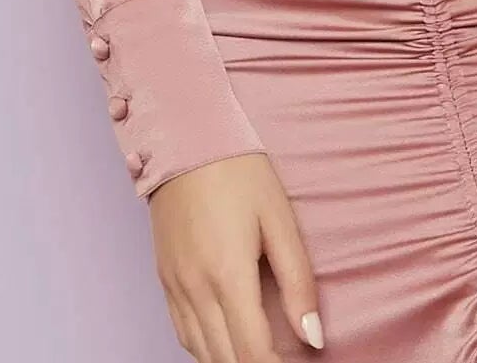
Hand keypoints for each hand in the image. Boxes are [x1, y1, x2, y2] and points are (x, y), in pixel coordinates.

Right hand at [148, 152, 323, 360]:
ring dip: (231, 362)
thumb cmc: (238, 169)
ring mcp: (174, 286)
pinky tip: (226, 342)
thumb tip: (312, 337)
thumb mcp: (279, 218)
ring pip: (201, 353)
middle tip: (284, 359)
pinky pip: (183, 332)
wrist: (184, 137)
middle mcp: (195, 289)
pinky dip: (206, 349)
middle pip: (226, 361)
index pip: (252, 355)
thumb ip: (297, 281)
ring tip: (260, 354)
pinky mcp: (164, 278)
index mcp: (228, 275)